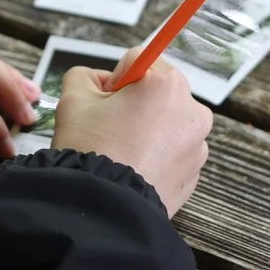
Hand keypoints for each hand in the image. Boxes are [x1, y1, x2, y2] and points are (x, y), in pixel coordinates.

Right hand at [51, 54, 211, 217]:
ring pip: (166, 121)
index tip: (103, 101)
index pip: (138, 60)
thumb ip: (84, 76)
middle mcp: (191, 110)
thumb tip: (96, 81)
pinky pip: (172, 151)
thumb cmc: (91, 150)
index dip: (114, 79)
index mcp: (166, 84)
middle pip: (158, 90)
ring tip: (120, 150)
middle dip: (134, 102)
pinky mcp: (194, 172)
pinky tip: (132, 167)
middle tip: (108, 126)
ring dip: (146, 128)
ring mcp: (197, 144)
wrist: (104, 209)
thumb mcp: (73, 99)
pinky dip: (155, 154)